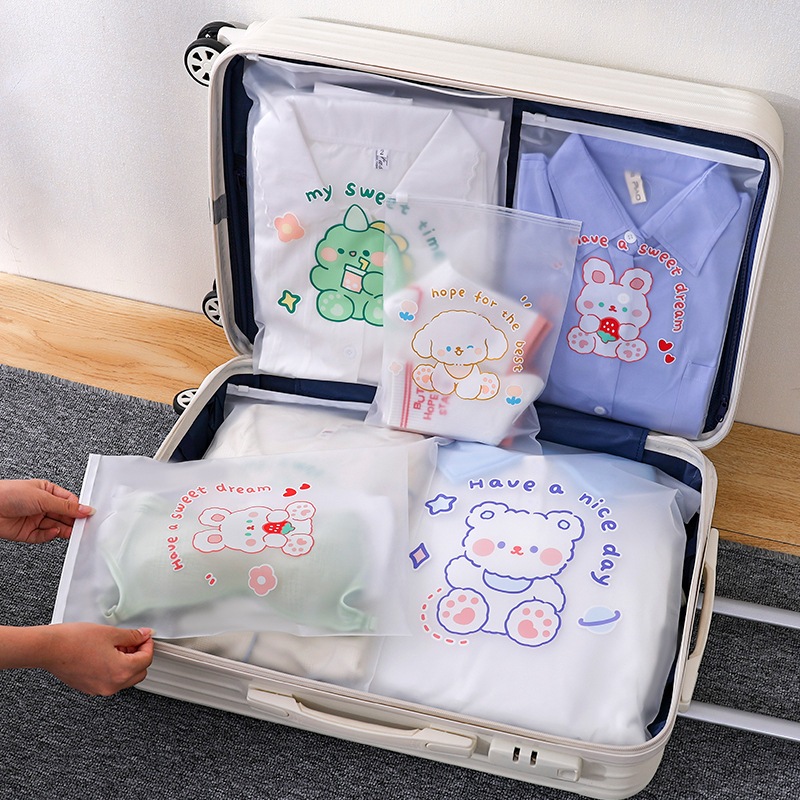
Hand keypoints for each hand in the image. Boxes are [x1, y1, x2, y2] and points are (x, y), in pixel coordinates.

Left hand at [0, 479, 94, 542]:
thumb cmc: (10, 494)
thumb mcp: (44, 498)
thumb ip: (67, 507)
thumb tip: (85, 509)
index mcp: (47, 491)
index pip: (69, 502)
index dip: (78, 509)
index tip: (88, 515)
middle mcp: (42, 505)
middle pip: (64, 515)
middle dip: (73, 521)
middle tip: (83, 526)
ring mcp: (35, 519)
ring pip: (56, 527)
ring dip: (64, 530)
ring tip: (72, 532)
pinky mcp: (28, 533)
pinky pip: (44, 536)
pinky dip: (50, 535)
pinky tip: (54, 532)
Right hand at [39, 623, 153, 695]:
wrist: (49, 649)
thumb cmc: (75, 641)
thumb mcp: (111, 633)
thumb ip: (132, 636)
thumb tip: (144, 635)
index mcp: (121, 671)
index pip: (146, 660)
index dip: (148, 645)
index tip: (145, 637)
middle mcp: (112, 685)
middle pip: (139, 673)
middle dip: (140, 656)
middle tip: (133, 641)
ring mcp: (100, 689)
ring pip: (125, 679)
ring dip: (127, 663)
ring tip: (117, 646)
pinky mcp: (90, 688)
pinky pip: (110, 681)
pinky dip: (114, 669)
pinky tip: (106, 654)